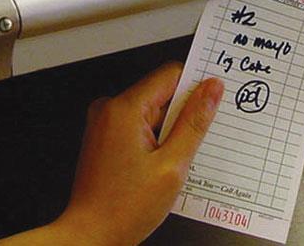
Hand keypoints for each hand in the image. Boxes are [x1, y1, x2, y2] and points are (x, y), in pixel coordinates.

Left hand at [0, 63, 223, 245]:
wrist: (90, 237)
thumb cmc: (122, 209)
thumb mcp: (173, 165)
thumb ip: (194, 122)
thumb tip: (212, 90)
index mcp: (125, 109)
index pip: (171, 74)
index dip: (197, 87)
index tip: (213, 103)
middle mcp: (110, 109)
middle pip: (163, 93)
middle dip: (184, 115)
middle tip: (191, 146)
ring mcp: (105, 123)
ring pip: (154, 110)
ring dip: (171, 131)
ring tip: (170, 163)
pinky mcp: (106, 136)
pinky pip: (141, 124)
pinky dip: (157, 139)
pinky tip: (160, 166)